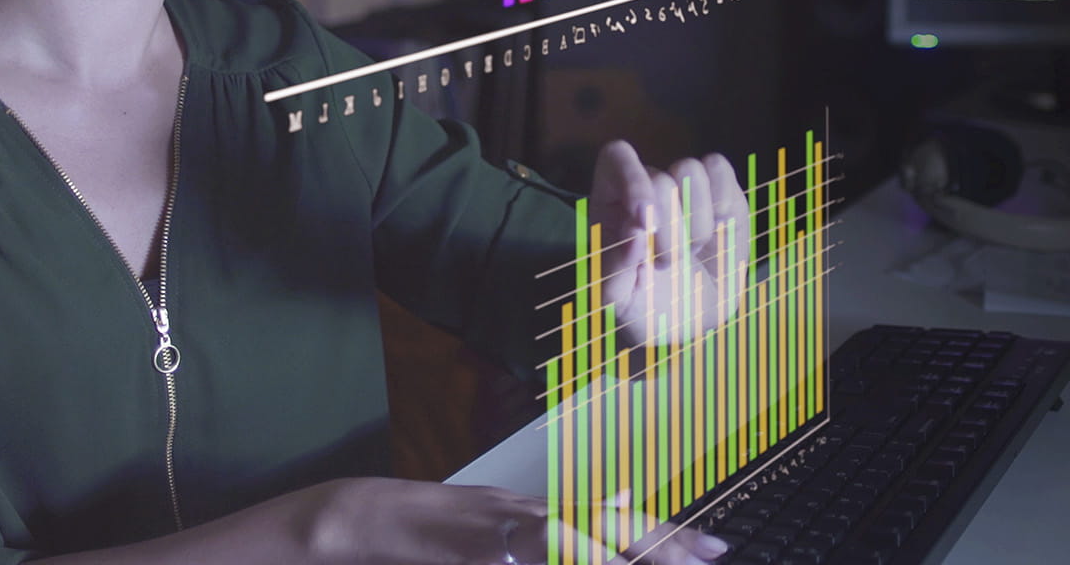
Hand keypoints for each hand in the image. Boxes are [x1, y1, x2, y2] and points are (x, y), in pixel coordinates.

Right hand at [304, 478, 728, 564]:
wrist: (359, 520)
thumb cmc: (428, 534)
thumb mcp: (492, 524)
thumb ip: (542, 529)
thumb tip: (606, 513)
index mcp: (531, 510)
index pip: (607, 521)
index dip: (661, 535)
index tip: (710, 547)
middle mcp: (522, 513)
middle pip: (602, 527)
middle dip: (657, 544)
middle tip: (709, 553)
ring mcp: (497, 530)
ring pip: (567, 542)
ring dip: (611, 550)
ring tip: (666, 559)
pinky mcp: (472, 549)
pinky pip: (531, 552)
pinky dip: (559, 554)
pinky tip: (572, 557)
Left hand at [585, 140, 753, 348]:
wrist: (691, 322)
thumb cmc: (645, 306)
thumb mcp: (621, 302)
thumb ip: (616, 272)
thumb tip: (634, 236)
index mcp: (611, 202)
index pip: (617, 158)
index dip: (633, 181)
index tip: (646, 223)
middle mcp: (646, 186)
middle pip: (659, 179)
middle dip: (669, 230)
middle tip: (666, 263)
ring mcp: (683, 185)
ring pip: (691, 170)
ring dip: (696, 221)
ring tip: (692, 251)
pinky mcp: (719, 190)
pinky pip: (720, 170)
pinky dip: (723, 202)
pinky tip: (719, 231)